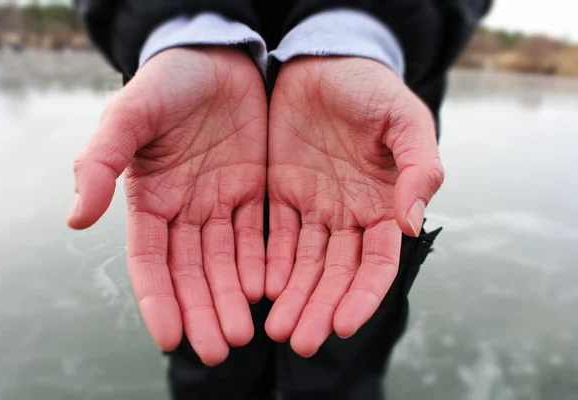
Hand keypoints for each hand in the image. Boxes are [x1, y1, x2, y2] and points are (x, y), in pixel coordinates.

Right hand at [67, 47, 266, 364]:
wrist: (216, 57)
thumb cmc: (165, 83)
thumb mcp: (127, 116)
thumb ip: (99, 163)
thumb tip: (75, 220)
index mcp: (149, 200)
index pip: (151, 262)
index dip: (158, 299)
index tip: (169, 339)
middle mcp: (185, 210)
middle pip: (192, 272)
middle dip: (203, 311)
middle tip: (218, 350)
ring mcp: (221, 202)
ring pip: (227, 262)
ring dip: (233, 298)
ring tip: (244, 334)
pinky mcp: (255, 190)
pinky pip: (259, 235)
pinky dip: (263, 263)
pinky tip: (269, 290)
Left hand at [265, 57, 443, 356]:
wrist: (325, 61)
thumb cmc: (372, 88)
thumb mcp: (405, 119)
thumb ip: (419, 166)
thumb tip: (414, 220)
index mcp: (384, 205)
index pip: (377, 263)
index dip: (363, 295)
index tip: (343, 324)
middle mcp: (349, 215)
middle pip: (335, 274)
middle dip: (320, 308)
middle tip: (299, 341)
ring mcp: (314, 207)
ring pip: (302, 264)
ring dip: (291, 297)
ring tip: (274, 329)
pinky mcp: (280, 193)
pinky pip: (273, 236)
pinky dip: (266, 264)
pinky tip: (257, 288)